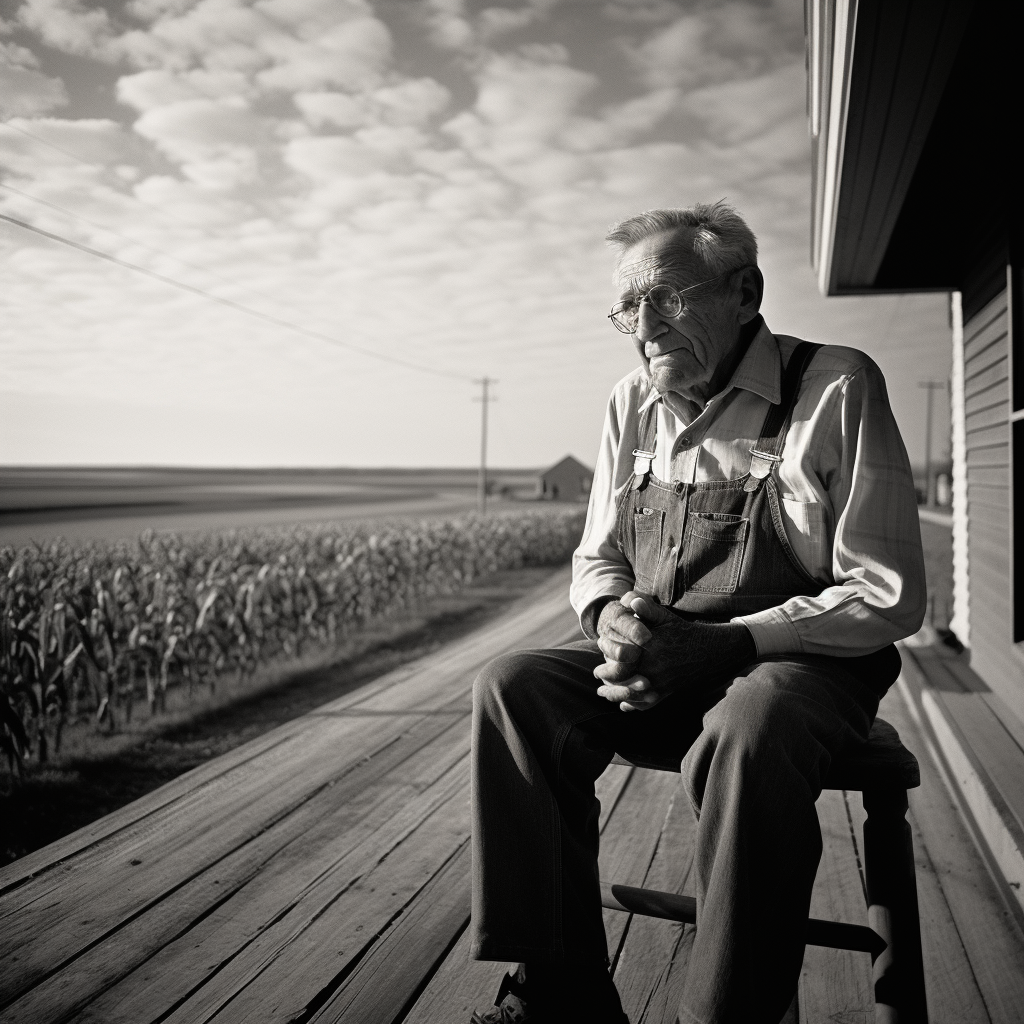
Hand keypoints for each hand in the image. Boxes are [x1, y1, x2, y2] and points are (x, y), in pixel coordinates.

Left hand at [594, 591, 677, 711]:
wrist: (709, 651)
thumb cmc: (683, 631)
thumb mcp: (665, 617)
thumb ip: (647, 608)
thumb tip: (629, 599)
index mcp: (650, 647)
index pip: (621, 652)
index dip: (608, 649)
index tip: (600, 644)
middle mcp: (654, 667)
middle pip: (621, 676)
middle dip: (606, 676)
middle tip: (597, 673)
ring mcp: (660, 682)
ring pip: (631, 694)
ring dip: (614, 694)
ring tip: (602, 692)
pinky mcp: (667, 692)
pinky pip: (647, 704)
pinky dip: (634, 706)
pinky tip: (624, 706)